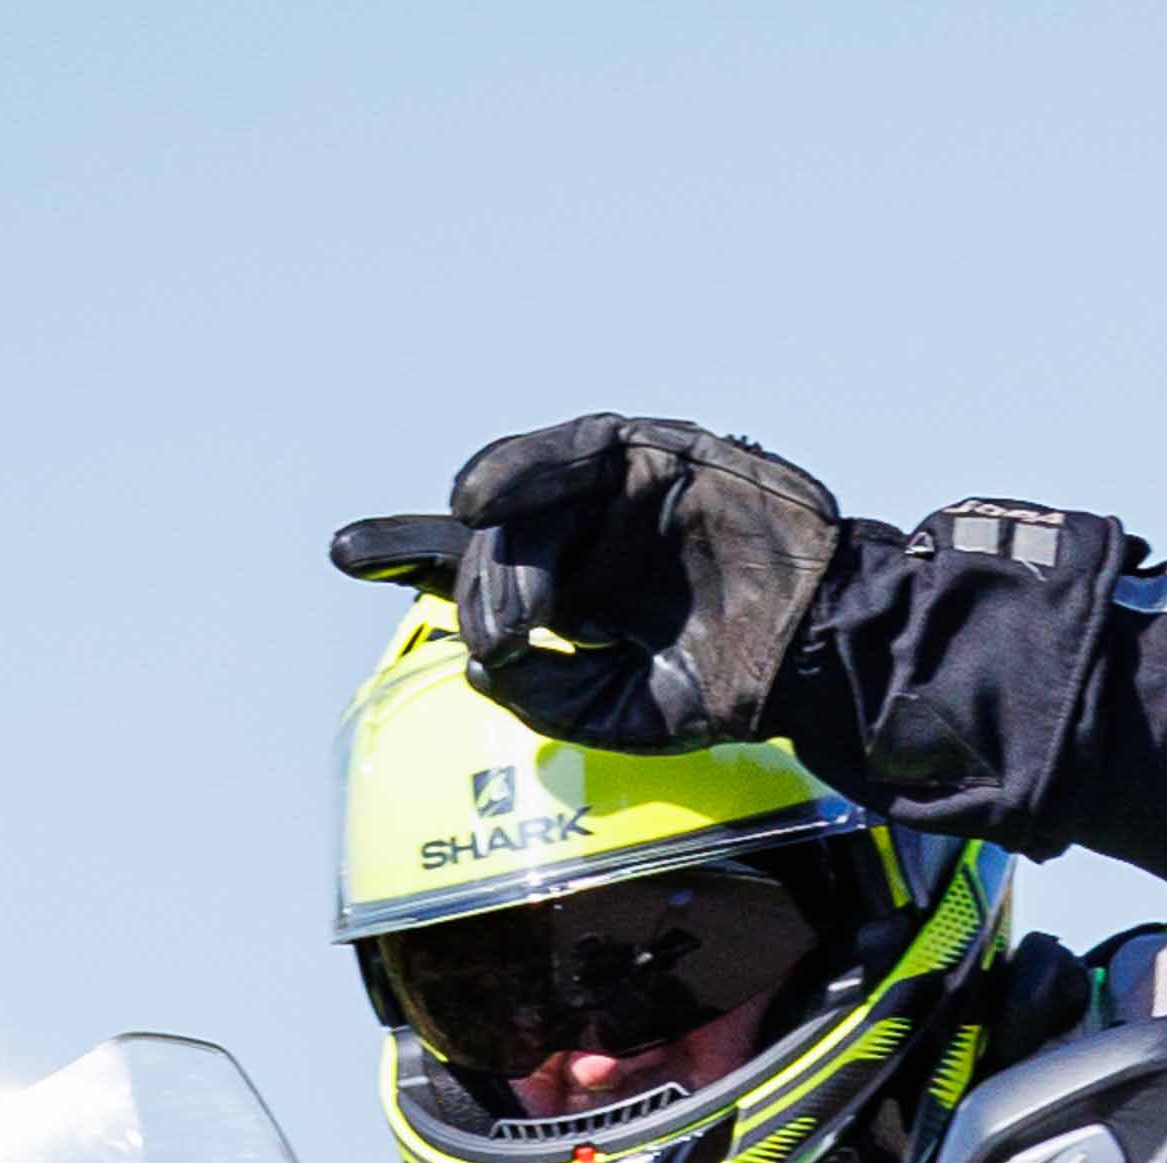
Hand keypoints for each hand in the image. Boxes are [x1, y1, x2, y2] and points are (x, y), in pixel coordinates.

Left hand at [333, 416, 842, 750]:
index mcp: (572, 593)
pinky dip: (522, 466)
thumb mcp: (628, 714)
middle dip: (483, 585)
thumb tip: (481, 663)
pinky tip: (482, 495)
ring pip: (525, 491)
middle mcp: (584, 535)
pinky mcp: (656, 451)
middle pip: (498, 542)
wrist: (820, 649)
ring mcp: (618, 491)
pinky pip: (576, 445)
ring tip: (490, 571)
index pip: (477, 566)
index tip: (347, 555)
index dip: (409, 555)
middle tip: (505, 633)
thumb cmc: (733, 683)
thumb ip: (553, 696)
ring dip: (494, 529)